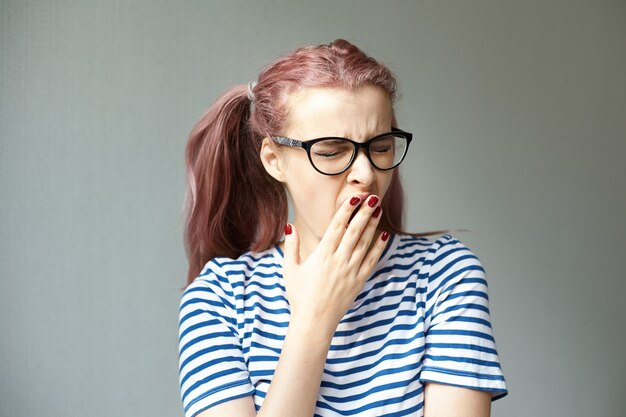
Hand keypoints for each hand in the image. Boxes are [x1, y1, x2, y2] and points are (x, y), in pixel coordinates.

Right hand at [282, 195, 389, 334]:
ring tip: (378, 210)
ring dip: (372, 225)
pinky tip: (384, 236)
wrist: (314, 322)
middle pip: (355, 231)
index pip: (336, 227)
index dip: (346, 211)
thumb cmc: (299, 296)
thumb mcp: (290, 269)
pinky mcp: (359, 281)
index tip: (354, 198)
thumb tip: (289, 226)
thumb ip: (292, 246)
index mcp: (322, 255)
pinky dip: (378, 248)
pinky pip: (371, 261)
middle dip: (364, 212)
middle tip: (373, 197)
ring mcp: (350, 271)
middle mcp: (338, 260)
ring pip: (365, 243)